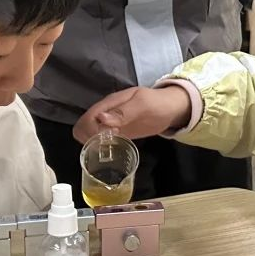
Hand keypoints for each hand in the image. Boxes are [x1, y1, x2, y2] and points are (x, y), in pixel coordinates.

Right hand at [74, 85, 191, 141]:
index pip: (87, 118)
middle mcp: (106, 113)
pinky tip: (112, 151)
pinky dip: (102, 146)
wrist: (171, 108)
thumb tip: (100, 118)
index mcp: (109, 103)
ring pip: (90, 134)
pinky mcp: (118, 132)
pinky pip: (102, 139)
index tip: (107, 138)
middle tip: (107, 145)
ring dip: (94, 144)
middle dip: (89, 139)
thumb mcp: (142, 105)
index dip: (90, 131)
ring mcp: (111, 123)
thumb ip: (122, 112)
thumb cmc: (157, 103)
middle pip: (84, 127)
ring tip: (110, 150)